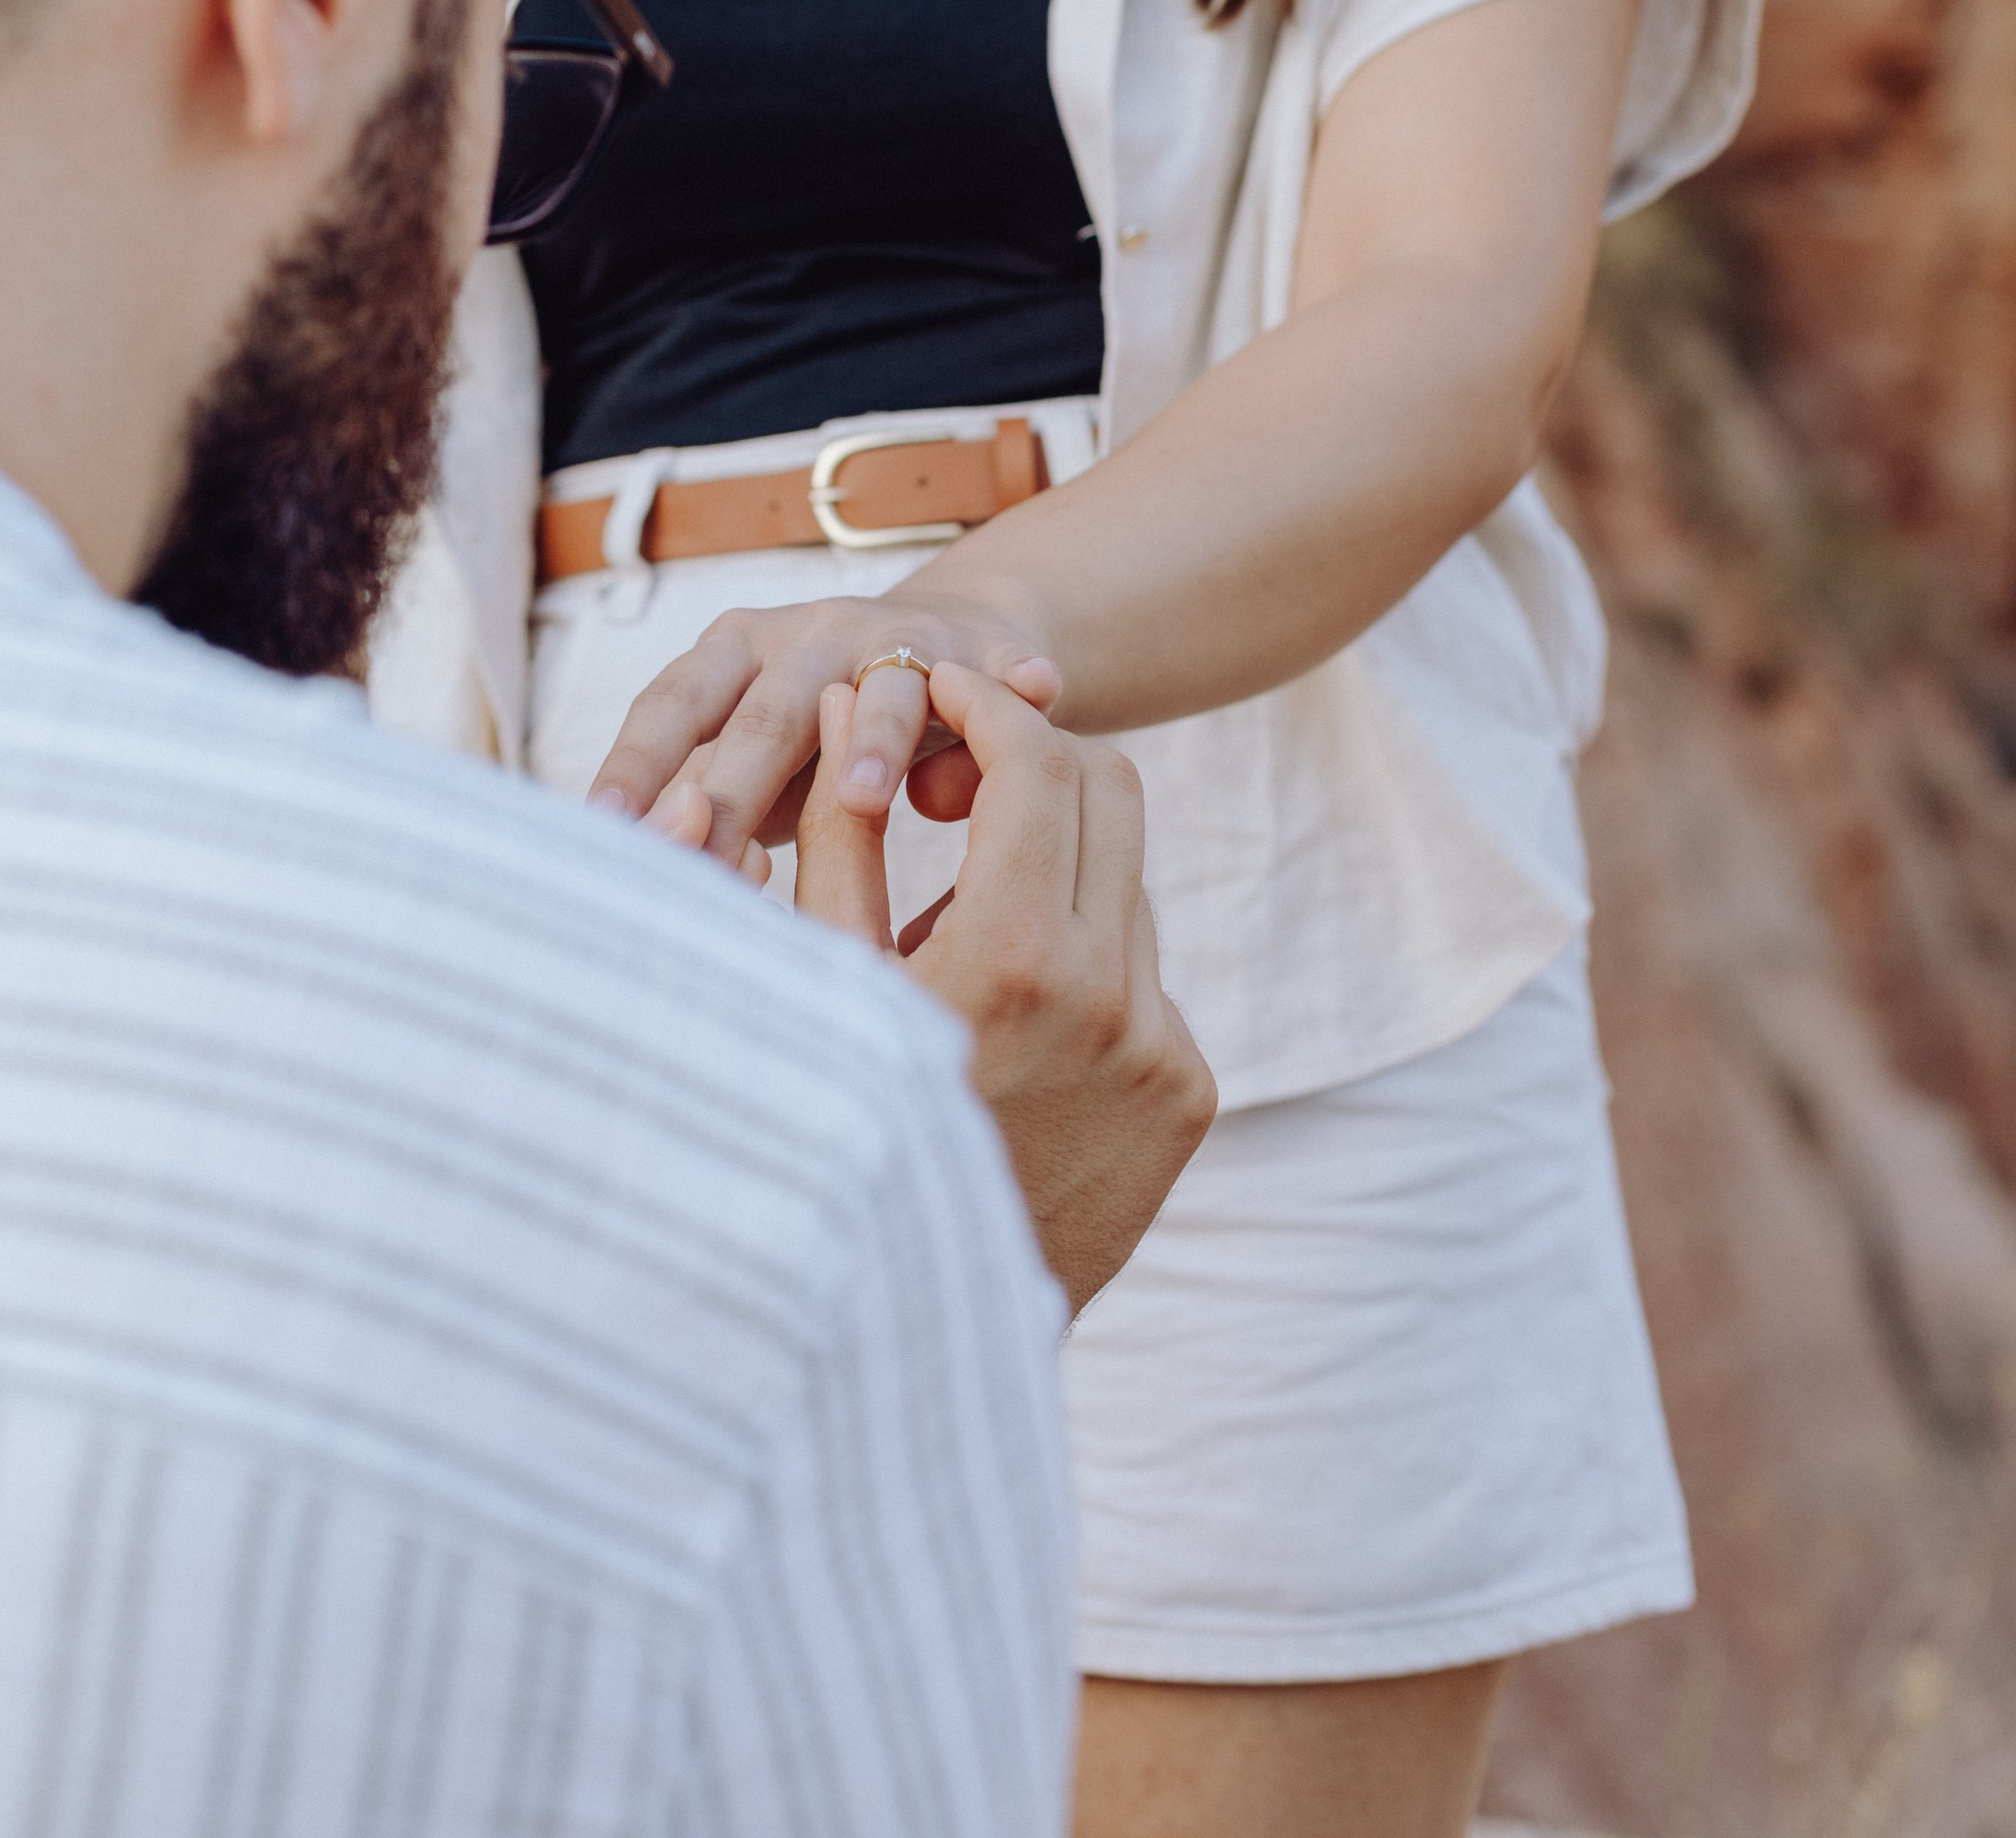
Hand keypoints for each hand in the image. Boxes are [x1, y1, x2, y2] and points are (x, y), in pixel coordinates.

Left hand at [589, 594, 1059, 875]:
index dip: (636, 764)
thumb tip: (659, 899)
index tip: (599, 827)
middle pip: (765, 711)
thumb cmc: (821, 737)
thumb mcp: (757, 769)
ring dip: (872, 738)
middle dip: (735, 783)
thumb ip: (712, 817)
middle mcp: (803, 639)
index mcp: (731, 661)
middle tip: (702, 849)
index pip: (671, 708)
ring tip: (864, 798)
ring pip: (880, 685)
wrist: (942, 644)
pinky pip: (994, 669)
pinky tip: (1035, 691)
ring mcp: (893, 638)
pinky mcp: (975, 649)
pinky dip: (1009, 681)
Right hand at [795, 663, 1216, 1315]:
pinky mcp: (1188, 1096)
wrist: (922, 1327)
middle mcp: (1110, 999)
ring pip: (1127, 883)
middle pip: (1109, 793)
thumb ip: (838, 837)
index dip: (986, 707)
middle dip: (1033, 758)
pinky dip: (1080, 960)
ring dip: (1053, 870)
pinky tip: (1011, 1021)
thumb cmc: (842, 1138)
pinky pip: (1142, 974)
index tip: (940, 688)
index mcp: (1016, 960)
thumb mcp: (826, 986)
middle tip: (958, 769)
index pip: (1038, 764)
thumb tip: (841, 706)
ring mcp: (1161, 1050)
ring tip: (962, 939)